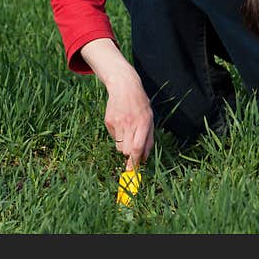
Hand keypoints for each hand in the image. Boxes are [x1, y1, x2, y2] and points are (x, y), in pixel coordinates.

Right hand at [81, 39, 153, 169]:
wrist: (124, 86)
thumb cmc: (140, 104)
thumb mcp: (150, 119)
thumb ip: (148, 139)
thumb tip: (144, 159)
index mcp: (142, 123)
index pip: (137, 147)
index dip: (135, 162)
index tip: (132, 172)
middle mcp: (129, 124)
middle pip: (125, 150)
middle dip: (129, 154)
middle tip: (132, 148)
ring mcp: (117, 122)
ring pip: (118, 146)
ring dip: (123, 144)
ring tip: (128, 131)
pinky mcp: (108, 121)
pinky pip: (113, 137)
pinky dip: (118, 135)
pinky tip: (121, 122)